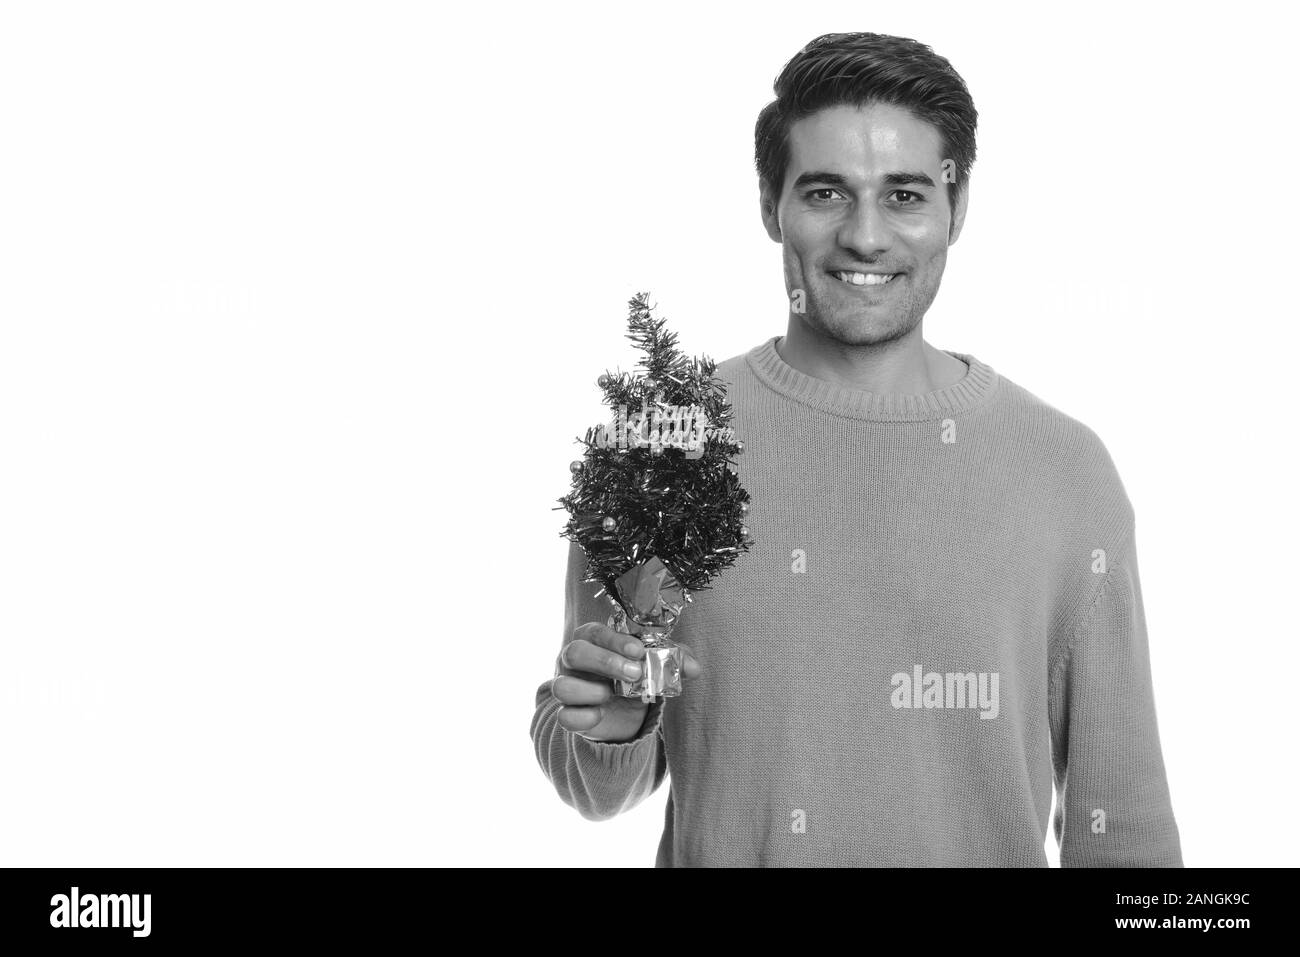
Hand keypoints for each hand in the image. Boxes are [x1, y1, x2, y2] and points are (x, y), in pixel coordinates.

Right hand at [551, 622, 701, 741]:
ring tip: (611, 695)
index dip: (615, 640)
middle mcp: (572, 659)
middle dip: (605, 662)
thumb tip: (694, 667)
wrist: (622, 710)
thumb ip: (673, 659)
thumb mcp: (654, 663)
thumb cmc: (633, 675)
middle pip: (574, 653)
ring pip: (561, 686)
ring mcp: (566, 686)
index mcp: (592, 639)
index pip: (595, 631)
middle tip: (634, 674)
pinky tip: (600, 715)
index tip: (639, 651)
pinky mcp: (568, 713)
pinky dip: (583, 717)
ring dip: (590, 691)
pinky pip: (564, 716)